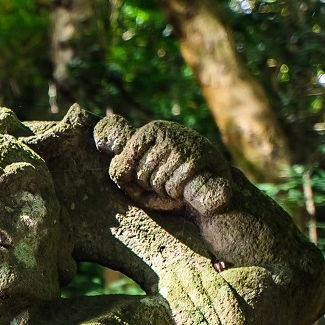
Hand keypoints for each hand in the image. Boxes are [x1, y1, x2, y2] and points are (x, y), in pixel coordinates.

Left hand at [94, 116, 232, 216]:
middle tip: (165, 182)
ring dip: (165, 191)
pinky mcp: (199, 158)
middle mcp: (166, 131)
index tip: (146, 177)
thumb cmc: (170, 178)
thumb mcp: (141, 170)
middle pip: (140, 174)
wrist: (214, 182)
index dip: (134, 180)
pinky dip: (177, 193)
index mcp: (149, 131)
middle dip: (150, 186)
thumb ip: (121, 167)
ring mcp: (183, 143)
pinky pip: (175, 185)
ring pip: (157, 181)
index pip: (122, 165)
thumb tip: (110, 159)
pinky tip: (185, 188)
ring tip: (176, 184)